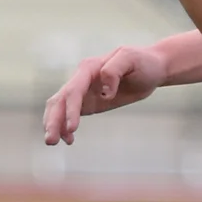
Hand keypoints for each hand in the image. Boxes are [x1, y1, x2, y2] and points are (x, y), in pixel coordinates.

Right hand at [41, 45, 167, 144]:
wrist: (152, 68)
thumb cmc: (143, 62)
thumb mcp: (131, 59)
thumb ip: (114, 71)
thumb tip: (104, 92)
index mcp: (89, 68)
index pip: (74, 91)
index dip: (71, 110)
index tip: (73, 128)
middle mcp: (81, 79)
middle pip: (60, 100)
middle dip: (53, 120)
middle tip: (50, 141)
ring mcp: (83, 91)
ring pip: (59, 108)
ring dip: (53, 124)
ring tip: (52, 143)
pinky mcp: (89, 102)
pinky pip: (70, 114)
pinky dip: (64, 127)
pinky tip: (68, 140)